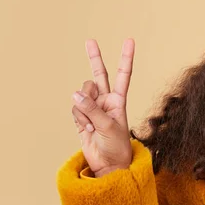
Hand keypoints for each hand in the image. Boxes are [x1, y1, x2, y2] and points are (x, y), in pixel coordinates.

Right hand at [71, 38, 134, 176]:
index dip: (125, 58)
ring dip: (83, 109)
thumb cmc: (116, 146)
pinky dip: (78, 118)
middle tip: (90, 41)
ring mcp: (93, 107)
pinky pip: (75, 109)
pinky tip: (86, 129)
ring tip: (92, 125)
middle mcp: (106, 100)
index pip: (123, 75)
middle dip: (95, 58)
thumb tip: (75, 93)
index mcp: (119, 100)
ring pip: (81, 95)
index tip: (129, 40)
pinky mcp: (81, 116)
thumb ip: (92, 109)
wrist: (108, 164)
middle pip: (99, 75)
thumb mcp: (108, 126)